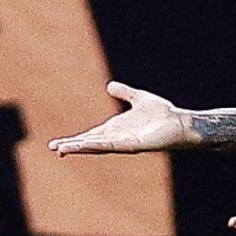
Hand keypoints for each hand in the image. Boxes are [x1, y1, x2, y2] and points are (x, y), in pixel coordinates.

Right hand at [48, 82, 191, 155]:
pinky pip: (113, 145)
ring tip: (63, 150)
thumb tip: (109, 86)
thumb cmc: (163, 114)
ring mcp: (125, 143)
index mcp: (117, 130)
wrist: (181, 123)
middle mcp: (119, 138)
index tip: (58, 145)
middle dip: (73, 146)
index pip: (91, 136)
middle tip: (54, 149)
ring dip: (81, 147)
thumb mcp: (139, 98)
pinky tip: (86, 144)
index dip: (75, 140)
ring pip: (98, 146)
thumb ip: (124, 93)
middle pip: (91, 144)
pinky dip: (98, 144)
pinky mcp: (135, 145)